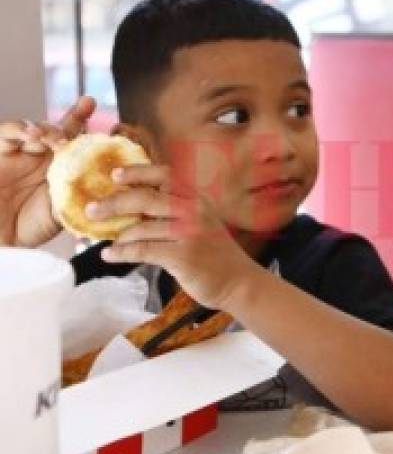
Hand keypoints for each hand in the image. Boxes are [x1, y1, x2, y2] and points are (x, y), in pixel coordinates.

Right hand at [0, 97, 95, 246]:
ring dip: (48, 127)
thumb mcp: (59, 215)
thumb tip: (108, 197)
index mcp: (64, 167)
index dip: (98, 134)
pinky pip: (8, 134)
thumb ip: (78, 201)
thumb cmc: (28, 226)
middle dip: (76, 115)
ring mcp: (22, 152)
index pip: (81, 145)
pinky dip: (19, 129)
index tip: (113, 125)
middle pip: (62, 129)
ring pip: (37, 128)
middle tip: (88, 105)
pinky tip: (29, 133)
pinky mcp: (0, 151)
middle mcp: (45, 156)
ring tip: (55, 136)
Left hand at [89, 163, 259, 309]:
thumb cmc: (215, 253)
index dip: (137, 173)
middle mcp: (194, 212)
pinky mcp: (182, 257)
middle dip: (114, 203)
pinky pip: (142, 251)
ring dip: (118, 235)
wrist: (238, 281)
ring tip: (105, 241)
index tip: (114, 174)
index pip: (165, 176)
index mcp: (197, 199)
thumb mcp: (201, 223)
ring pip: (141, 228)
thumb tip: (131, 208)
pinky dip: (121, 253)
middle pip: (146, 199)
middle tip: (92, 210)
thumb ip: (174, 212)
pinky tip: (110, 255)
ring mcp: (189, 234)